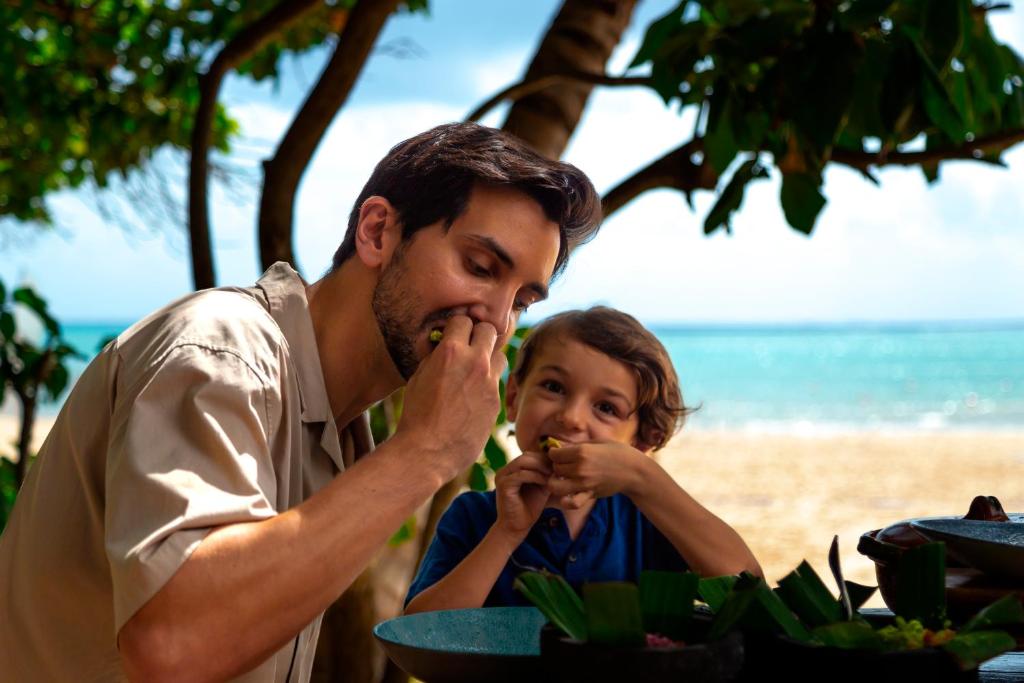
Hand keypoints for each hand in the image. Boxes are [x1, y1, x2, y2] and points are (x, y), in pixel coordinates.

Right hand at [397, 316, 505, 480]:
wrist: (427, 452)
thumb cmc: (416, 415)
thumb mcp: (418, 377)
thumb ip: (435, 357)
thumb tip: (443, 346)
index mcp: (451, 351)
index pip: (464, 320)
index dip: (458, 327)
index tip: (454, 335)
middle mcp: (475, 362)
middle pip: (490, 330)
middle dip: (479, 335)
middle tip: (469, 347)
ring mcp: (489, 382)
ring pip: (500, 354)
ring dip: (489, 358)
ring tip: (474, 371)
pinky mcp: (497, 401)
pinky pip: (497, 382)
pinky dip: (488, 383)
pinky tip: (474, 396)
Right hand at [494, 451, 552, 537]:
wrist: (517, 528)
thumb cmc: (529, 509)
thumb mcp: (540, 487)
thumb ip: (546, 474)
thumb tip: (559, 463)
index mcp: (511, 470)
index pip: (528, 455)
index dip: (544, 458)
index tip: (558, 466)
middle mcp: (504, 471)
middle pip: (526, 456)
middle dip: (543, 461)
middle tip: (557, 469)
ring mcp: (502, 477)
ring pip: (523, 462)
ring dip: (540, 467)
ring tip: (552, 475)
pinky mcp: (503, 485)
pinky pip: (521, 475)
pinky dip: (536, 476)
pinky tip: (546, 482)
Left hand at [545, 442, 646, 501]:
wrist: (634, 471)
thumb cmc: (617, 452)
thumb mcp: (597, 441)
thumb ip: (577, 445)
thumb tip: (560, 448)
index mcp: (581, 452)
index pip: (554, 454)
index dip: (555, 453)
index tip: (560, 453)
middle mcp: (580, 468)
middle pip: (555, 468)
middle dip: (557, 466)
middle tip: (565, 465)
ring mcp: (584, 483)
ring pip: (555, 486)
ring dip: (556, 482)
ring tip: (563, 478)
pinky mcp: (589, 495)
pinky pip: (571, 503)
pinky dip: (566, 501)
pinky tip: (567, 494)